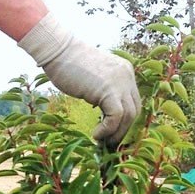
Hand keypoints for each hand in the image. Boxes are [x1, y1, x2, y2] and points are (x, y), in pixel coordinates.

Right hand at [19, 14, 140, 146]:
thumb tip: (103, 114)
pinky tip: (96, 134)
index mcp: (124, 72)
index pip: (133, 102)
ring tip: (102, 141)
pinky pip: (116, 117)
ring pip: (129, 116)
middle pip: (135, 110)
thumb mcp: (93, 78)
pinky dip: (107, 130)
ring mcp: (119, 81)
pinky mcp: (108, 89)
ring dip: (116, 134)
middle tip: (109, 143)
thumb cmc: (68, 65)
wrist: (59, 50)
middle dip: (123, 130)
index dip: (125, 121)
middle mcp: (126, 75)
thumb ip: (103, 91)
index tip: (112, 133)